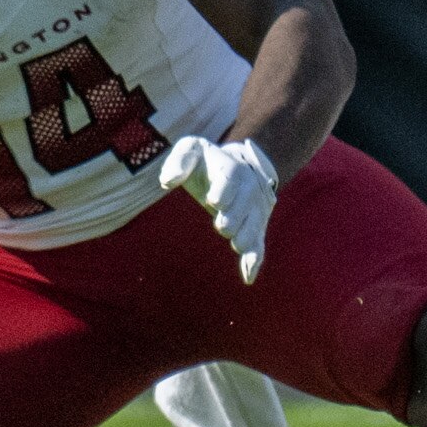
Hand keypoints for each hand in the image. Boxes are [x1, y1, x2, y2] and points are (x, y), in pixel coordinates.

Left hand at [160, 135, 280, 282]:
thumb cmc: (204, 162)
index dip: (225, 188)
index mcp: (230, 165)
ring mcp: (255, 205)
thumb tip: (167, 181)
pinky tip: (248, 275)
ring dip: (249, 234)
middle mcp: (249, 184)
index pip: (231, 174)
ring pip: (257, 220)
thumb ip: (178, 162)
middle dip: (236, 214)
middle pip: (248, 198)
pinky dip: (255, 258)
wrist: (239, 165)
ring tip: (238, 246)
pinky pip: (259, 241)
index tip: (214, 202)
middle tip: (222, 227)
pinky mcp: (257, 224)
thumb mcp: (190, 151)